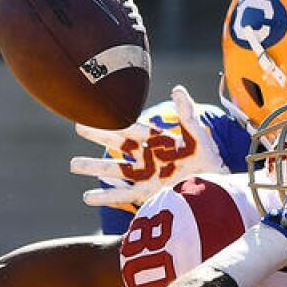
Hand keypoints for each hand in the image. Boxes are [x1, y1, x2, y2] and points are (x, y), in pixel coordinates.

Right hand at [70, 85, 226, 206]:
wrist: (213, 188)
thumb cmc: (208, 160)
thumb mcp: (198, 136)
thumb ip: (187, 114)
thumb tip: (177, 89)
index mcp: (157, 141)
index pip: (131, 127)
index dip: (114, 120)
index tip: (95, 111)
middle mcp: (147, 157)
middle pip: (118, 145)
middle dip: (99, 136)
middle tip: (78, 126)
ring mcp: (145, 176)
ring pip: (115, 170)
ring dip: (94, 167)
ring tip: (73, 165)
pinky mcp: (146, 194)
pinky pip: (122, 195)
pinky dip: (104, 196)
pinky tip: (86, 197)